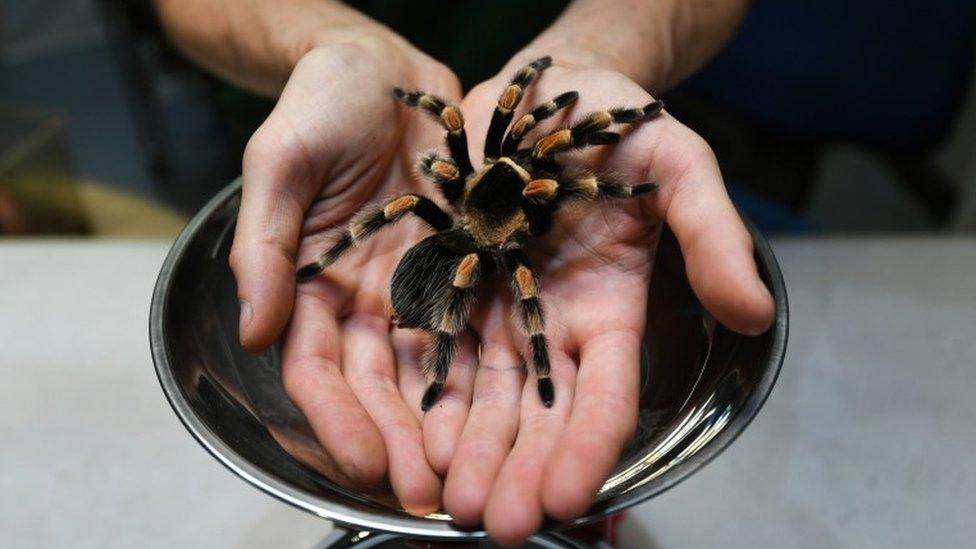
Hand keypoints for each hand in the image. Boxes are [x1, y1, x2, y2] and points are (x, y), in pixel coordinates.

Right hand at [229, 41, 464, 514]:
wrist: (386, 67)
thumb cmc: (321, 103)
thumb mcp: (279, 162)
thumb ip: (264, 245)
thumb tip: (251, 332)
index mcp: (310, 284)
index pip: (318, 370)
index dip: (337, 420)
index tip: (365, 463)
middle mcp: (365, 299)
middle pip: (378, 387)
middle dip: (398, 442)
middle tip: (427, 493)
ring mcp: (418, 286)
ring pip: (430, 370)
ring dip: (445, 425)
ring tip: (470, 473)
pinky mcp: (465, 265)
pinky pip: (476, 324)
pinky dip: (487, 371)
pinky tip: (508, 411)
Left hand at [426, 64, 774, 543]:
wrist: (548, 92)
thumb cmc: (621, 125)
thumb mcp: (680, 166)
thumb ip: (711, 235)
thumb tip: (754, 311)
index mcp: (611, 309)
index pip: (606, 393)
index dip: (589, 445)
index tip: (567, 497)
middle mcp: (554, 323)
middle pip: (539, 412)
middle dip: (519, 468)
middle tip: (497, 523)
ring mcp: (500, 308)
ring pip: (484, 394)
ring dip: (469, 449)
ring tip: (450, 502)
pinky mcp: (452, 285)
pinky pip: (435, 347)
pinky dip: (427, 395)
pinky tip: (412, 439)